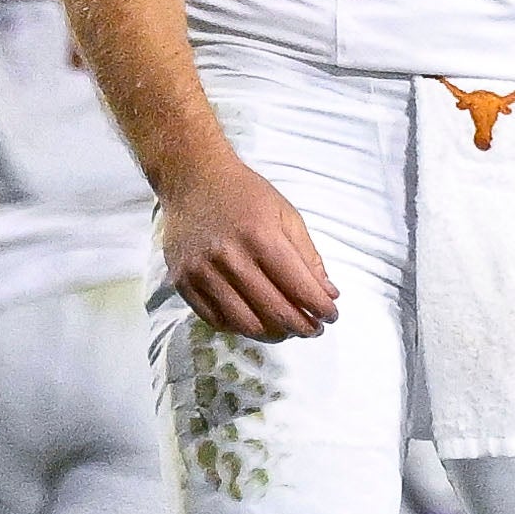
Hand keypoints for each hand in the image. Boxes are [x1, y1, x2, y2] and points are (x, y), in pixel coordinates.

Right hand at [160, 148, 335, 339]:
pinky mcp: (183, 282)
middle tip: (313, 329)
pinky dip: (240, 328)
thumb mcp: (286, 214)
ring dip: (273, 334)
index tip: (331, 316)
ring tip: (287, 330)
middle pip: (274, 311)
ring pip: (245, 323)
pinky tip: (255, 321)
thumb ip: (308, 256)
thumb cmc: (245, 194)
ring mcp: (202, 272)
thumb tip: (328, 294)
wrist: (192, 179)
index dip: (321, 309)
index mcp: (261, 236)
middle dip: (302, 327)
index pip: (299, 288)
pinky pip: (215, 320)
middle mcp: (229, 257)